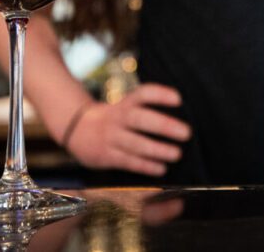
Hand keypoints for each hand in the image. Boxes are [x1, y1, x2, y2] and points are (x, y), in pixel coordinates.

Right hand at [65, 83, 190, 176]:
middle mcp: (118, 118)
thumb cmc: (114, 119)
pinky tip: (161, 169)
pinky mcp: (106, 155)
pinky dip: (145, 166)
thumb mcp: (125, 108)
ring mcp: (111, 137)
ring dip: (157, 149)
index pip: (143, 93)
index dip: (160, 94)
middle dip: (163, 125)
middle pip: (139, 118)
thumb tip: (180, 119)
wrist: (76, 129)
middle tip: (186, 132)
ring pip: (134, 143)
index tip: (179, 99)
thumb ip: (146, 110)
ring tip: (176, 154)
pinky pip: (127, 161)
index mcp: (125, 103)